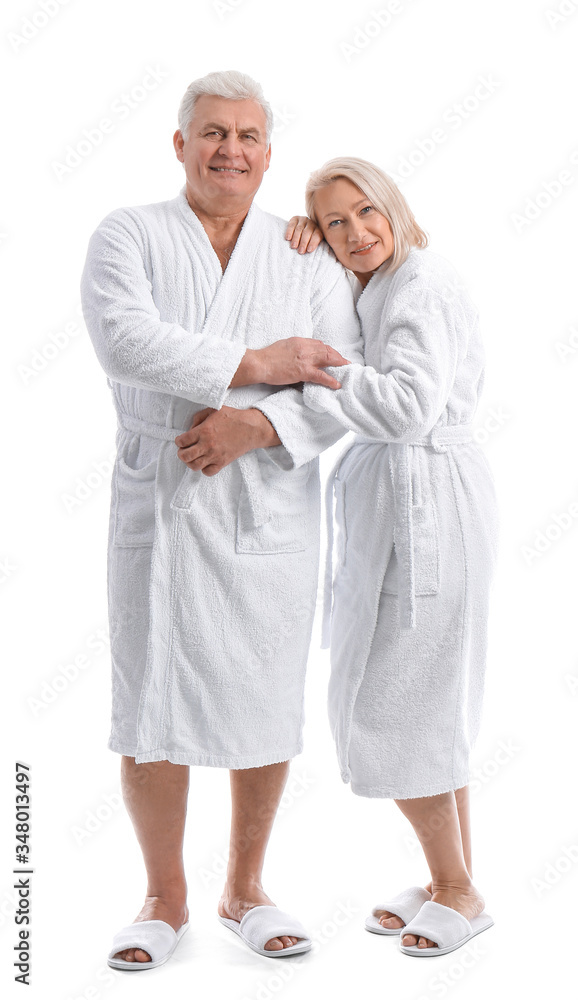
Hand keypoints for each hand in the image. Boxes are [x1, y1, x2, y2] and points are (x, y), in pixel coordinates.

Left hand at [174, 406, 280, 475]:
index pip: (182, 441)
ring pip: (194, 466)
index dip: (179, 441)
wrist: (251, 428)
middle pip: (185, 456)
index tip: (181, 440)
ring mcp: (215, 455)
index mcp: (203, 431)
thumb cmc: (233, 417)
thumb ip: (198, 418)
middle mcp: (207, 445)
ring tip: (193, 457)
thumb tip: (190, 429)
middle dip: (181, 454)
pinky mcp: (222, 462)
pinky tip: (205, 462)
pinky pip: (208, 472)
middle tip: (184, 450)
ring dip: (190, 462)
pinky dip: (204, 469)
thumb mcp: (213, 410)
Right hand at [231, 337, 349, 389]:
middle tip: (345, 362)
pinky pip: (321, 376)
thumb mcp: (284, 345)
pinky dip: (330, 380)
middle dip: (337, 356)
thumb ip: (296, 348)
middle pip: (326, 350)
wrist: (260, 363)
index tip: (333, 354)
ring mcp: (305, 359)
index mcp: (300, 341)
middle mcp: (305, 348)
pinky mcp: (303, 371)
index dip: (328, 350)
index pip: (319, 344)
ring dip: (339, 364)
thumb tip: (302, 352)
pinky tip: (337, 384)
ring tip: (346, 369)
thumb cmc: (268, 356)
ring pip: (327, 359)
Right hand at [285, 216, 323, 252]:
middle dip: (304, 242)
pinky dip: (289, 231)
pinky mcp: (295, 218)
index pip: (317, 235)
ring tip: (293, 247)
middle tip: (300, 251)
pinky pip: (292, 224)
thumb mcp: (316, 243)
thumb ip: (317, 247)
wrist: (303, 230)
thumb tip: (320, 255)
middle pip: (308, 232)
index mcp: (319, 230)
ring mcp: (303, 220)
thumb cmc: (310, 241)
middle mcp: (312, 223)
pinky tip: (288, 238)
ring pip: (299, 229)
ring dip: (296, 238)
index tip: (309, 250)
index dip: (313, 243)